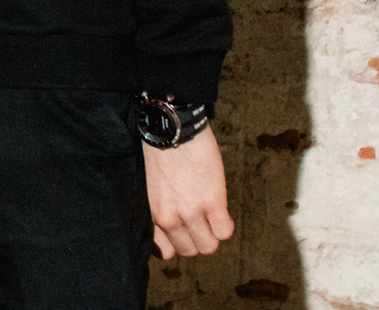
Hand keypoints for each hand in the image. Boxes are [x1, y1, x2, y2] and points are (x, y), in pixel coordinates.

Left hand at [143, 125, 232, 257]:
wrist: (171, 128)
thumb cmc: (161, 150)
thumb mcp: (153, 186)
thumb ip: (162, 207)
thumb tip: (177, 221)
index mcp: (153, 212)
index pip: (166, 250)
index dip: (178, 241)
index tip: (184, 231)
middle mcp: (170, 217)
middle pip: (190, 250)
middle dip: (197, 238)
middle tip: (202, 221)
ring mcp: (192, 211)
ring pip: (209, 245)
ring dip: (213, 233)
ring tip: (212, 215)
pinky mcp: (212, 201)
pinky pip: (225, 231)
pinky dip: (226, 224)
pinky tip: (221, 209)